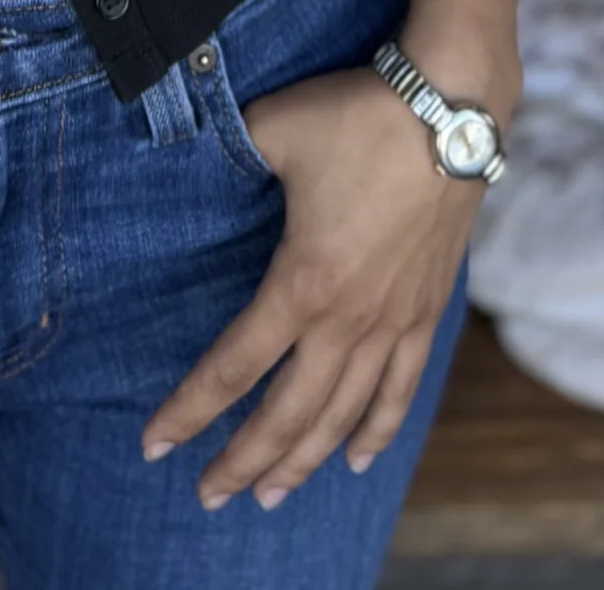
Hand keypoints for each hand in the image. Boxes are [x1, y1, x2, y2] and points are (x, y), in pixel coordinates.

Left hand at [142, 66, 476, 510]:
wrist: (450, 109)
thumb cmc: (356, 116)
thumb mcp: (273, 128)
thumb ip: (232, 152)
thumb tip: (199, 149)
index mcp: (302, 283)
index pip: (233, 368)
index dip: (189, 410)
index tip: (153, 444)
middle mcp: (348, 319)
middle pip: (287, 415)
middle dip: (243, 461)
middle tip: (208, 495)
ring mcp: (393, 321)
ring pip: (342, 416)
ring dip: (304, 461)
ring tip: (270, 495)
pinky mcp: (428, 311)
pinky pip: (401, 390)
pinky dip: (376, 431)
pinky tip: (356, 460)